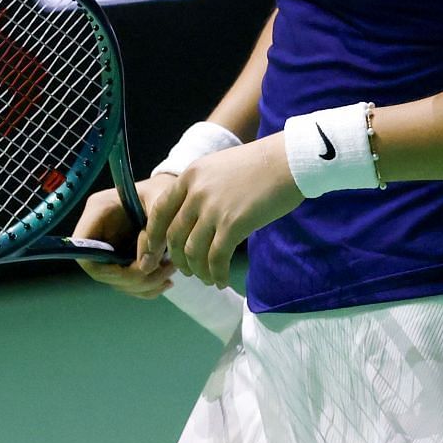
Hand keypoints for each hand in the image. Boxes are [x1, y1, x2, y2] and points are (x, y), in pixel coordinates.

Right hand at [70, 175, 176, 298]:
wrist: (172, 193)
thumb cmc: (163, 189)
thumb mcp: (161, 202)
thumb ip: (152, 231)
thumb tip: (145, 266)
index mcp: (98, 209)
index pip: (83, 248)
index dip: (106, 267)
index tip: (138, 269)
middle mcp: (97, 230)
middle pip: (101, 271)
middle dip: (133, 278)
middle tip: (165, 271)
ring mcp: (108, 246)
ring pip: (116, 281)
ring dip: (144, 284)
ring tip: (171, 270)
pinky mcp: (120, 258)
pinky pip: (126, 283)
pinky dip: (146, 288)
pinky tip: (166, 280)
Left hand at [136, 134, 301, 290]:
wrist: (288, 161)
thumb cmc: (258, 165)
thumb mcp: (218, 167)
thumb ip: (199, 188)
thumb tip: (189, 219)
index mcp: (190, 176)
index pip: (160, 211)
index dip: (154, 237)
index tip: (155, 254)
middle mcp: (196, 192)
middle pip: (175, 236)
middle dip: (178, 260)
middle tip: (187, 271)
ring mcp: (214, 209)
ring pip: (193, 252)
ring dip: (198, 271)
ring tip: (207, 278)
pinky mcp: (233, 224)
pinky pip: (216, 259)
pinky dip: (216, 274)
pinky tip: (222, 281)